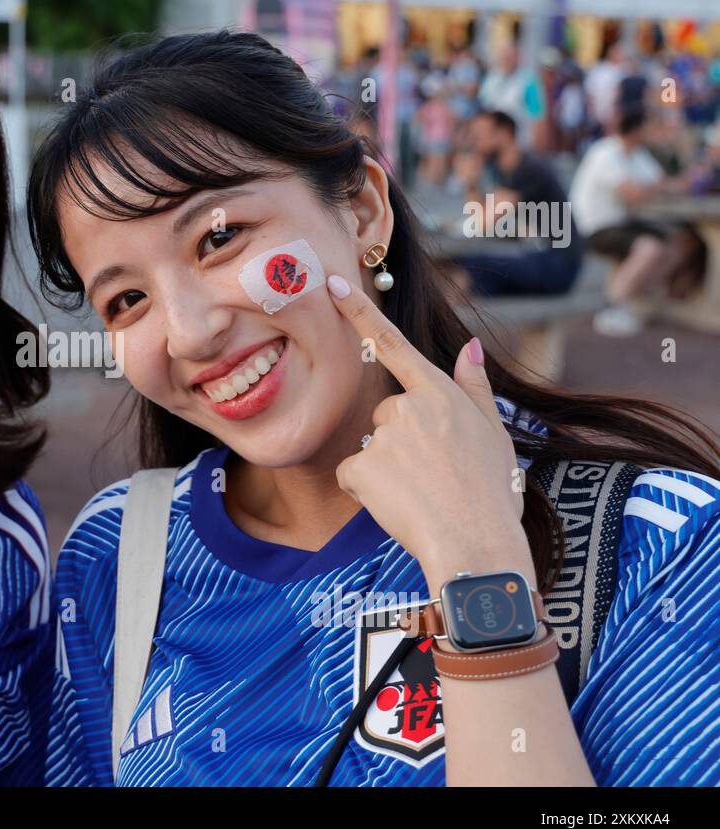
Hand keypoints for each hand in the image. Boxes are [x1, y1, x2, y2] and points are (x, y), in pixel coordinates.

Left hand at [327, 274, 529, 591]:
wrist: (478, 544)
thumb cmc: (492, 493)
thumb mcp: (495, 433)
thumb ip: (474, 387)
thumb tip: (470, 346)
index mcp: (441, 394)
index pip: (393, 344)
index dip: (360, 312)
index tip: (332, 284)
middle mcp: (410, 406)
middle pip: (386, 416)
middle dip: (401, 442)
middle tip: (435, 476)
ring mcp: (384, 435)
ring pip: (371, 447)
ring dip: (387, 469)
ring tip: (423, 493)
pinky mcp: (362, 465)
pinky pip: (353, 475)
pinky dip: (368, 491)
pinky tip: (398, 505)